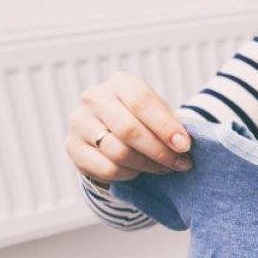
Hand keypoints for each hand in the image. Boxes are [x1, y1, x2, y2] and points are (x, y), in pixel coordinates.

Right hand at [65, 72, 191, 182]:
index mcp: (121, 83)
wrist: (111, 134)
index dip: (165, 126)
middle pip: (129, 130)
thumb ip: (171, 125)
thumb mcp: (159, 115)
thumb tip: (183, 144)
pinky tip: (138, 171)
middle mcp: (95, 98)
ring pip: (119, 152)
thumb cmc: (143, 121)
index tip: (185, 146)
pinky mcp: (72, 146)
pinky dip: (129, 174)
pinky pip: (107, 168)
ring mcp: (80, 121)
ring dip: (148, 165)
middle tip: (180, 164)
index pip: (142, 102)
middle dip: (160, 151)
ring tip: (164, 168)